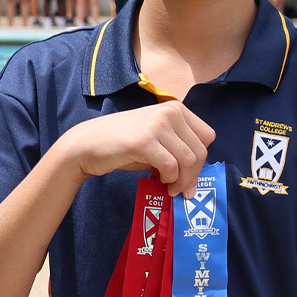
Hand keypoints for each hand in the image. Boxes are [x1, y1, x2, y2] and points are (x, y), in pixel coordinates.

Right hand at [49, 101, 216, 195]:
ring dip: (181, 180)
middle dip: (193, 175)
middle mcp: (170, 112)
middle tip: (180, 188)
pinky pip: (171, 166)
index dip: (200, 159)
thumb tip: (197, 175)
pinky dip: (169, 179)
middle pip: (200, 151)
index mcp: (175, 108)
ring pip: (188, 160)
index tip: (188, 174)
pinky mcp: (144, 141)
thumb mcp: (157, 138)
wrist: (88, 144)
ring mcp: (157, 125)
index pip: (207, 137)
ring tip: (169, 186)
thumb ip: (178, 148)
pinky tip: (158, 180)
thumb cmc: (123, 144)